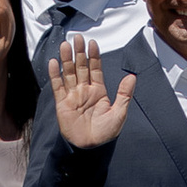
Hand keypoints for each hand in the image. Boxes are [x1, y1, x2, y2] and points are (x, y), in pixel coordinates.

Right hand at [50, 33, 133, 150]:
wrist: (89, 148)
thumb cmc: (105, 133)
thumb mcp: (119, 113)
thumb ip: (124, 94)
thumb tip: (132, 77)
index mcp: (98, 91)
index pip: (95, 69)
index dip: (94, 56)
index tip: (92, 43)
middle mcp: (85, 91)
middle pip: (80, 67)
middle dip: (79, 53)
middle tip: (78, 38)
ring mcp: (73, 96)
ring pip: (69, 73)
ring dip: (67, 59)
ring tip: (65, 45)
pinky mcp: (62, 104)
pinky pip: (58, 87)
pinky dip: (55, 75)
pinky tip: (54, 62)